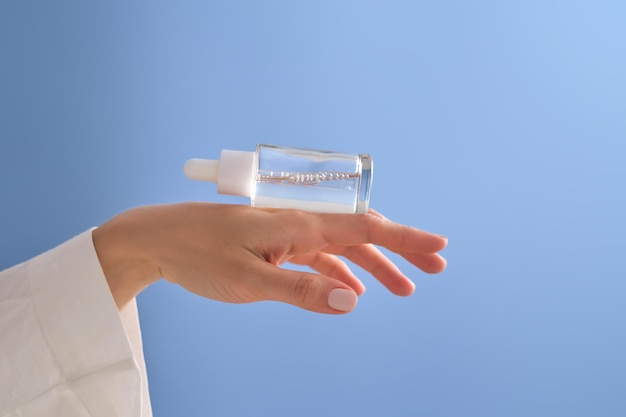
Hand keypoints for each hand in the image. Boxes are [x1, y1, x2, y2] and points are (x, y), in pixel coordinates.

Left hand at [93, 203, 446, 313]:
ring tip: (402, 288)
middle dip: (400, 250)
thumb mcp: (248, 280)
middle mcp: (299, 223)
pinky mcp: (275, 244)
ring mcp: (288, 233)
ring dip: (374, 265)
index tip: (438, 245)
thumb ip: (300, 291)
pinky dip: (341, 272)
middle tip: (434, 268)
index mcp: (298, 224)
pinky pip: (319, 257)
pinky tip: (351, 288)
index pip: (364, 227)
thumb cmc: (198, 254)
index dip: (405, 237)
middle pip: (361, 234)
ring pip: (342, 247)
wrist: (158, 239)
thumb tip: (352, 301)